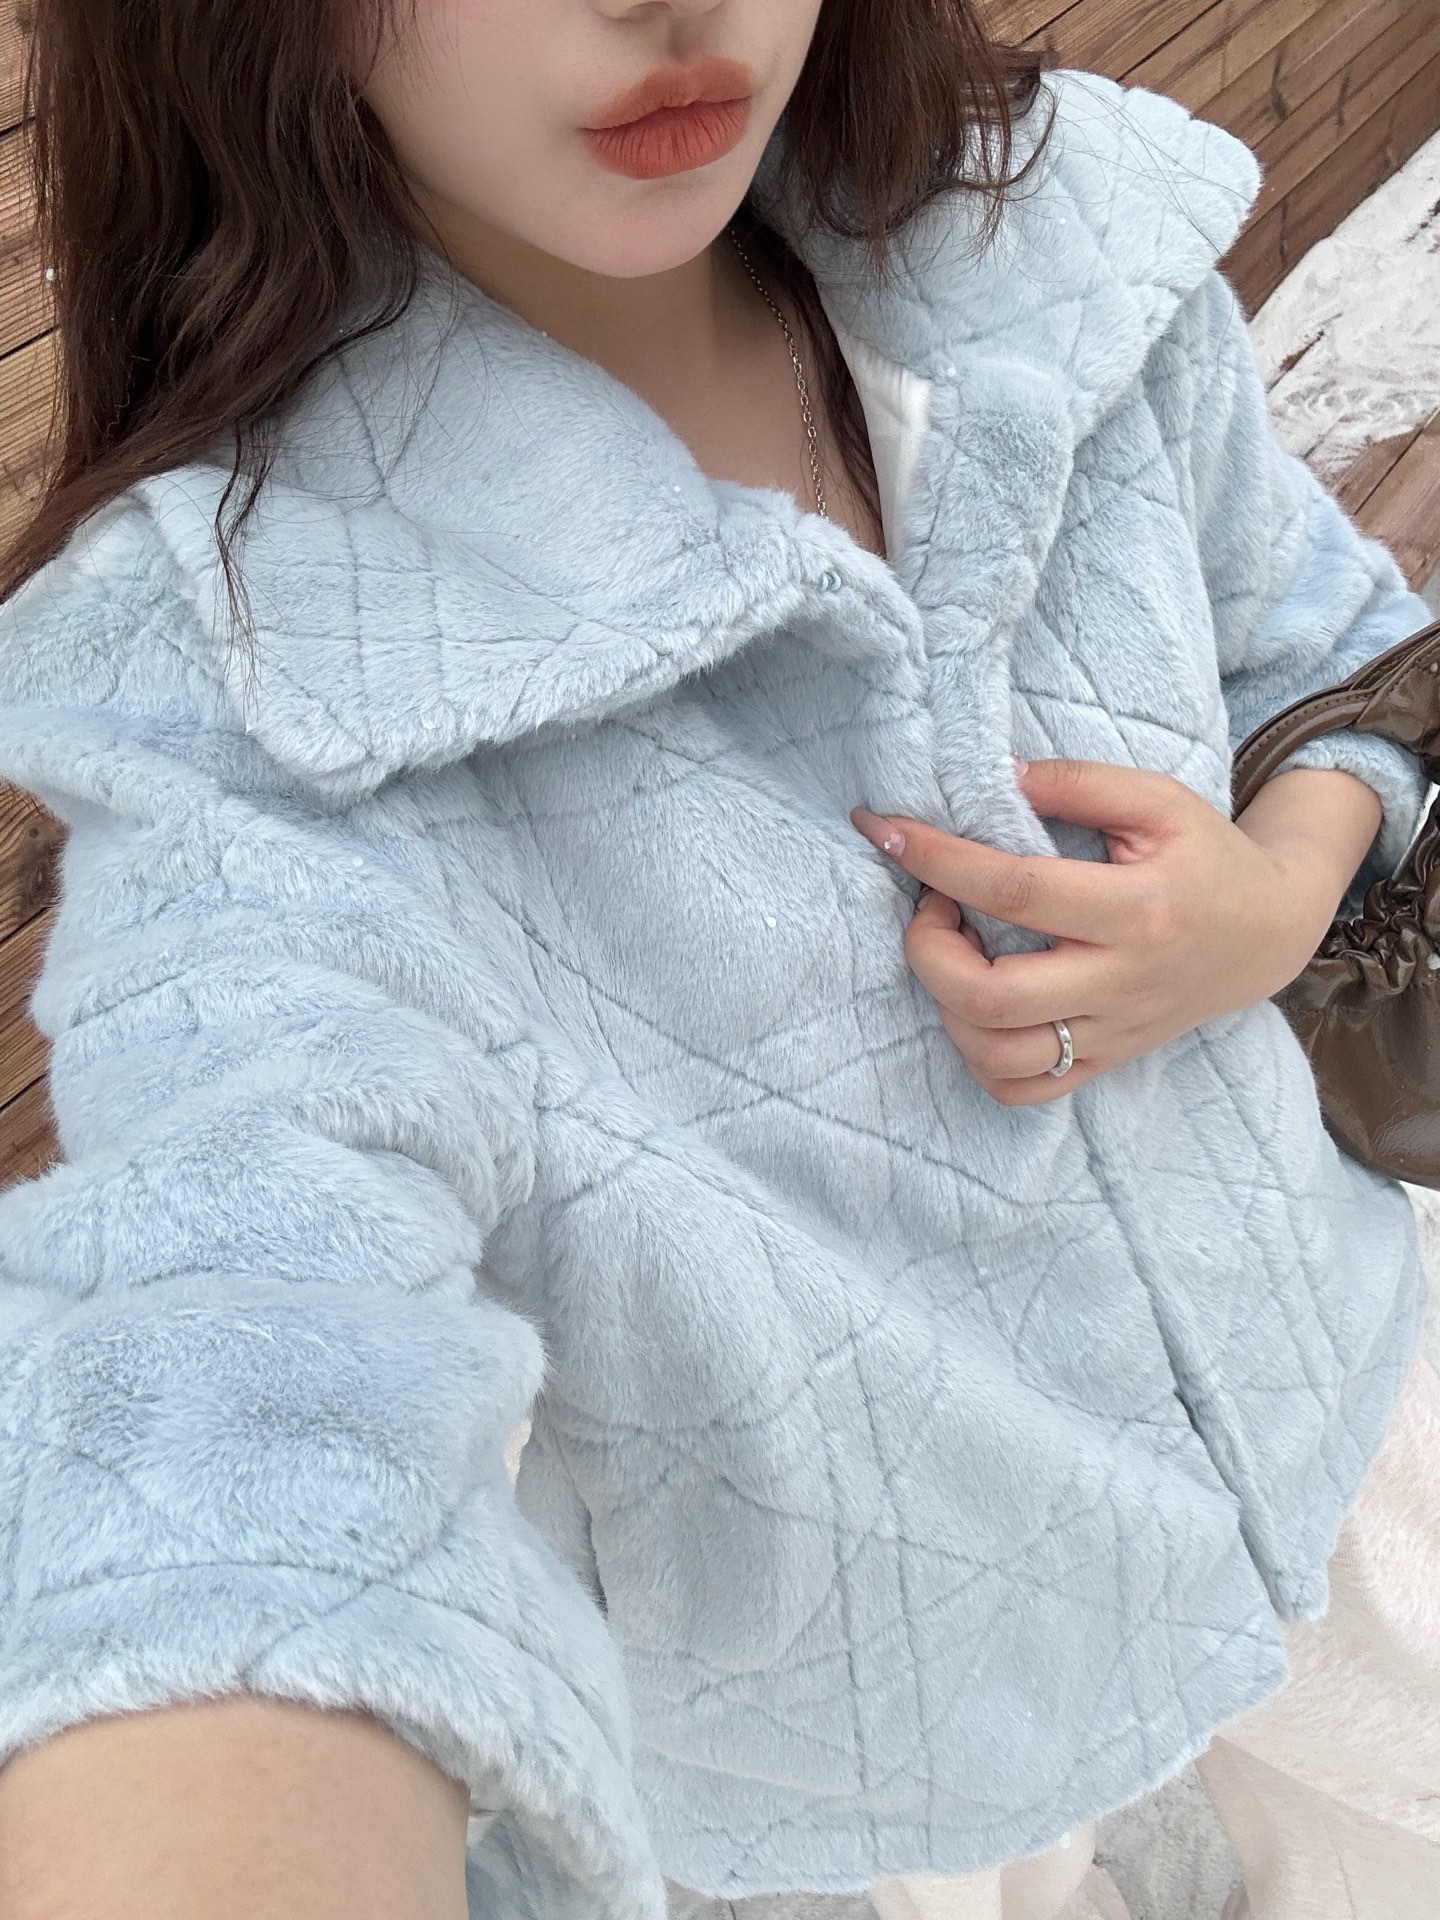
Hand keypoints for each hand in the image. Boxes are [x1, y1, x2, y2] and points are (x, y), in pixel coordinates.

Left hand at [850, 757, 1382, 1105]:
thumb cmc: (1204, 856)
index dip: (936, 858)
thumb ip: (1075, 784)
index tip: (885, 830)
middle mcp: (1120, 983)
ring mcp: (1110, 1032)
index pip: (1015, 890)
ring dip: (946, 1004)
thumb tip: (993, 775)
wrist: (1267, 932)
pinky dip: (977, 1055)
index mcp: (1136, 911)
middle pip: (992, 996)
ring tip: (953, 952)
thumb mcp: (1157, 800)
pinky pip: (1021, 1089)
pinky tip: (974, 1005)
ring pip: (997, 1055)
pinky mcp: (1103, 1061)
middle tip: (931, 903)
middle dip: (928, 948)